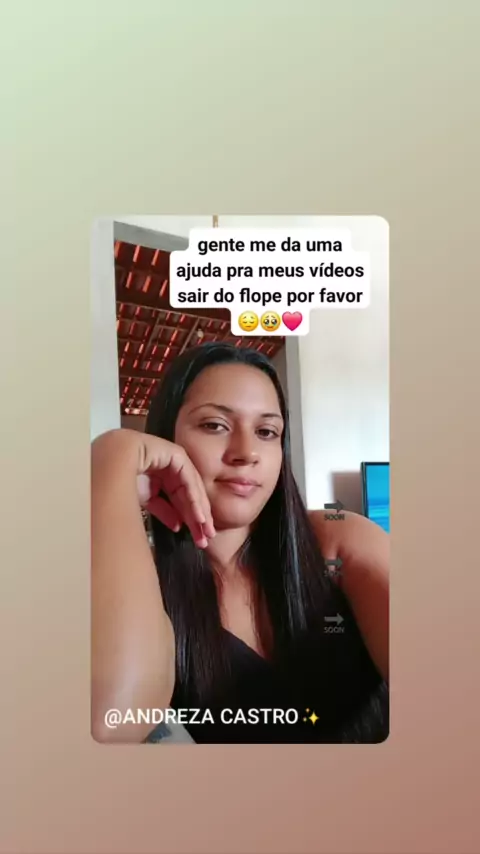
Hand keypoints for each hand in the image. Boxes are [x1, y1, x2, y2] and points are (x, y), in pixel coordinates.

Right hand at [94, 430, 215, 548]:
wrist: (111, 461)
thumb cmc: (121, 477)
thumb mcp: (146, 500)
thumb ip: (164, 511)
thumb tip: (178, 526)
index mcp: (163, 478)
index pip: (181, 501)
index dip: (190, 521)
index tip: (199, 540)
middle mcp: (172, 469)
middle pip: (190, 496)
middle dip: (198, 519)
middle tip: (206, 538)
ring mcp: (176, 461)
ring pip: (192, 489)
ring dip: (200, 511)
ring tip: (206, 530)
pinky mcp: (177, 455)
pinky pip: (189, 480)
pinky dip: (194, 499)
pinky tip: (199, 516)